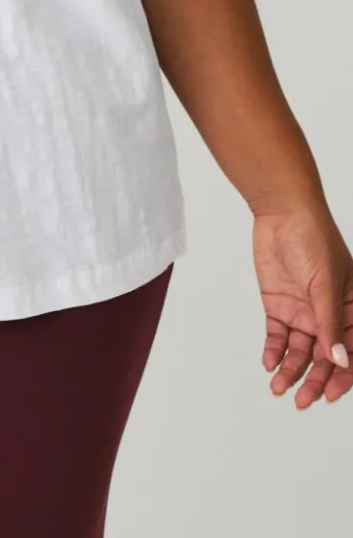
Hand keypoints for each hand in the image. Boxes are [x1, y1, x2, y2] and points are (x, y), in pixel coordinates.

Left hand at [251, 200, 352, 408]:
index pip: (351, 352)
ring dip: (291, 371)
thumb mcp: (324, 284)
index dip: (344, 377)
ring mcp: (303, 312)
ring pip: (300, 352)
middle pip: (324, 358)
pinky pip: (277, 337)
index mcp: (350, 310)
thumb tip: (339, 361)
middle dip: (315, 381)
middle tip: (302, 400)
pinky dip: (274, 352)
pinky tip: (270, 363)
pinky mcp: (279, 306)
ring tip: (279, 387)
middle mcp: (327, 315)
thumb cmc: (314, 240)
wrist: (281, 213)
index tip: (331, 396)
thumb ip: (330, 324)